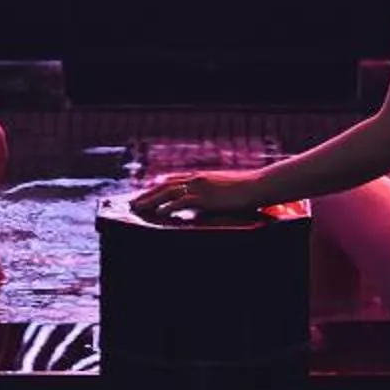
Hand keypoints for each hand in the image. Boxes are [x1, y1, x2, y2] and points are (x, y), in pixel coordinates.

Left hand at [131, 170, 264, 221]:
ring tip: (139, 208)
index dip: (156, 188)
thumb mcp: (221, 191)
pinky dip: (169, 207)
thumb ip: (207, 198)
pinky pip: (182, 202)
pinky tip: (160, 213)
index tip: (144, 195)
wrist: (257, 186)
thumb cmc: (243, 191)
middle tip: (133, 203)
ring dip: (152, 200)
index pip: (171, 181)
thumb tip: (198, 211)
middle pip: (165, 185)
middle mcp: (196, 179)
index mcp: (199, 177)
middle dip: (147, 194)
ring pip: (168, 192)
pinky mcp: (205, 198)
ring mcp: (200, 187)